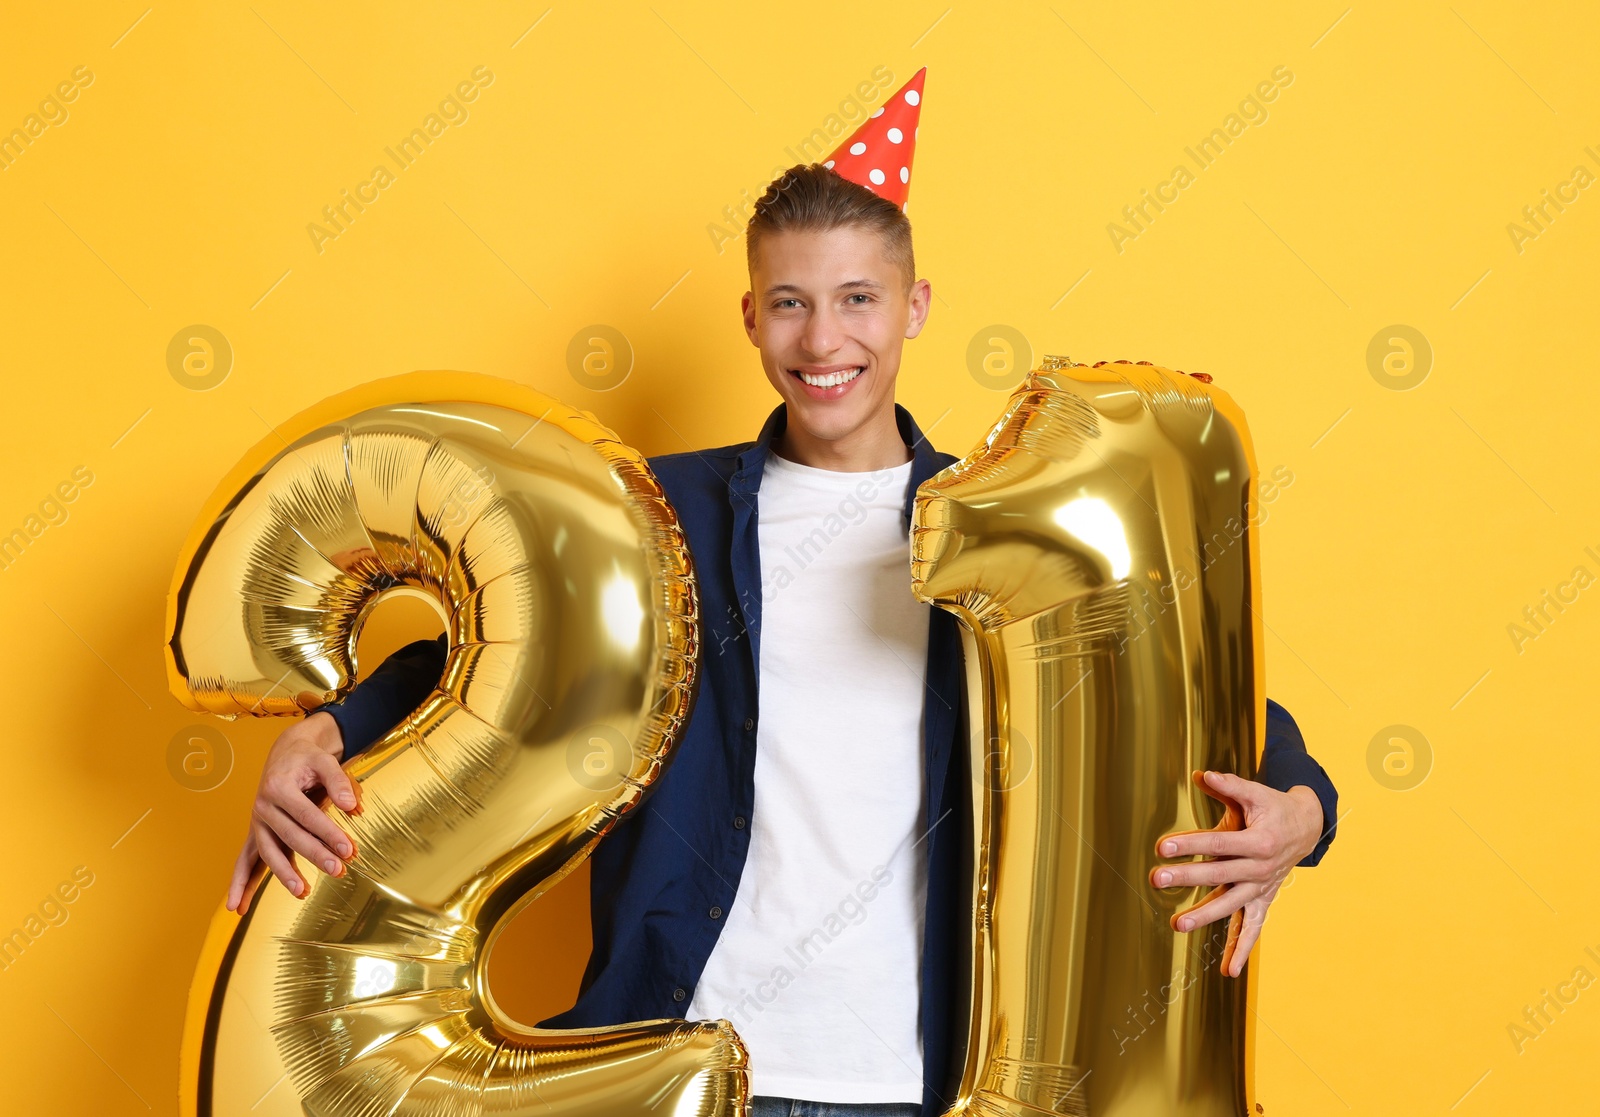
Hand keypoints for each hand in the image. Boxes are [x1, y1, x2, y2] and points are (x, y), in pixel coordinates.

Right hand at [226, 711, 360, 914]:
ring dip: (283, 874)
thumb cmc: (307, 759)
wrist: (285, 754)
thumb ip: (339, 781)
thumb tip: (351, 806)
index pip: (307, 815)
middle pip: (290, 836)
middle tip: (339, 870)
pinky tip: (238, 908)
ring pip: (268, 852)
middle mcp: (262, 806)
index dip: (328, 833)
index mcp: (279, 786)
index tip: (348, 849)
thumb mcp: (325, 760)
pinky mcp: (256, 834)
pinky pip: (245, 862)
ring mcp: (257, 822)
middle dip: (315, 855)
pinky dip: (241, 884)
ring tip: (301, 892)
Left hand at [1149, 770, 1323, 977]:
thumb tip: (1201, 774)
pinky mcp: (1263, 900)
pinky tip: (1228, 972)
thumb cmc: (1274, 807)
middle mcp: (1261, 868)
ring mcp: (1262, 888)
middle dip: (1186, 879)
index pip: (1218, 844)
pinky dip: (1242, 949)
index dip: (1190, 845)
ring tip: (1178, 925)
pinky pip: (1254, 928)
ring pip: (1232, 906)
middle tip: (1155, 879)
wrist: (1307, 827)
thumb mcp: (1256, 792)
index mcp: (1259, 841)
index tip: (1162, 846)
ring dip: (1205, 916)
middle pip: (1219, 876)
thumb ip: (1229, 785)